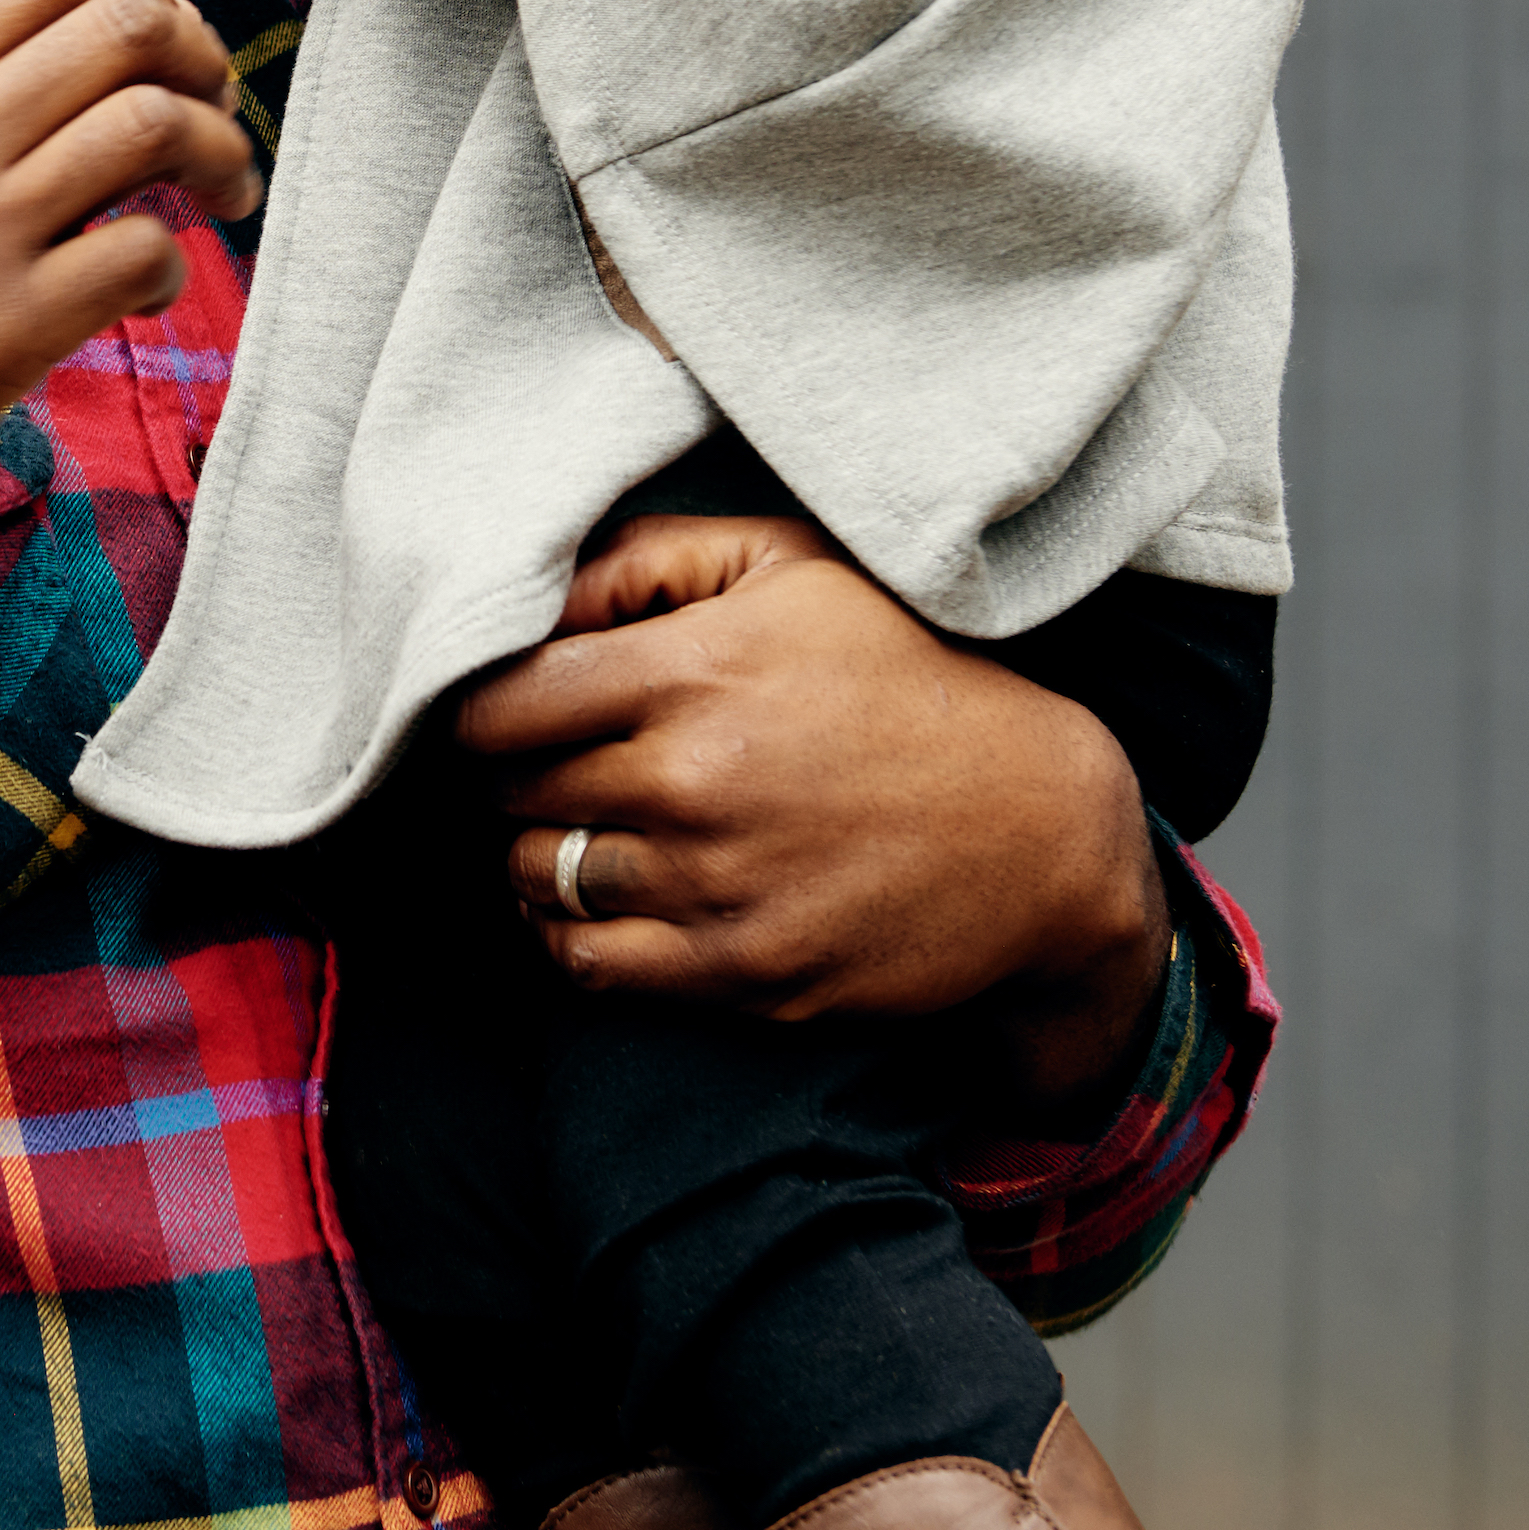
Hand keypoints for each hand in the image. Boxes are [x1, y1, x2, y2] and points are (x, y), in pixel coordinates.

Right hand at [0, 0, 260, 827]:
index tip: (149, 46)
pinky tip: (146, 287)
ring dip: (220, 151)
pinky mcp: (4, 332)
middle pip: (126, 28)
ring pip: (157, 127)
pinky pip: (144, 253)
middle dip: (199, 57)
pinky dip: (173, 262)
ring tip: (224, 190)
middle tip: (213, 107)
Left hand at [457, 514, 1173, 1112]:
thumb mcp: (795, 568)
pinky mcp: (745, 972)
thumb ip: (650, 558)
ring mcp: (717, 887)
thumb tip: (540, 596)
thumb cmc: (912, 676)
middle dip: (515, 776)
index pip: (500, 703)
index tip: (513, 711)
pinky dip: (569, 936)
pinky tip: (598, 904)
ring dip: (539, 854)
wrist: (1041, 829)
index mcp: (693, 671)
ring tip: (578, 831)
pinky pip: (588, 965)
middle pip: (512, 791)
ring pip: (540, 878)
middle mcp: (692, 782)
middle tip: (552, 767)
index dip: (487, 706)